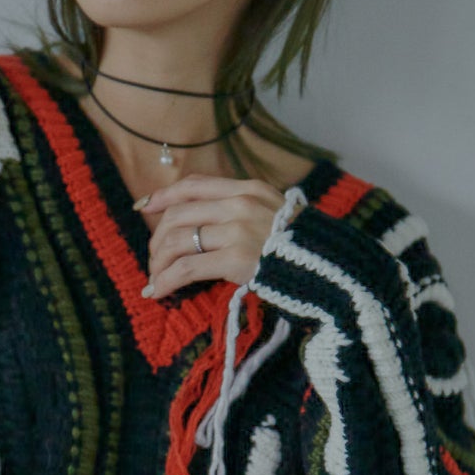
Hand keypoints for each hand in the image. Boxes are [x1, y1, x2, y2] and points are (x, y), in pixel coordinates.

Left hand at [135, 175, 298, 297]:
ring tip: (156, 279)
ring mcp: (238, 230)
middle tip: (153, 259)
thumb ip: (243, 209)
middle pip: (178, 214)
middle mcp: (241, 204)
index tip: (143, 206)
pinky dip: (166, 280)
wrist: (331, 269)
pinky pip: (187, 268)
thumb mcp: (274, 214)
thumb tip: (204, 220)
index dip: (164, 194)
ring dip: (159, 262)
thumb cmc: (302, 248)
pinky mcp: (236, 259)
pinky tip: (157, 291)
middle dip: (157, 238)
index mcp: (249, 189)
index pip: (194, 184)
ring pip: (177, 241)